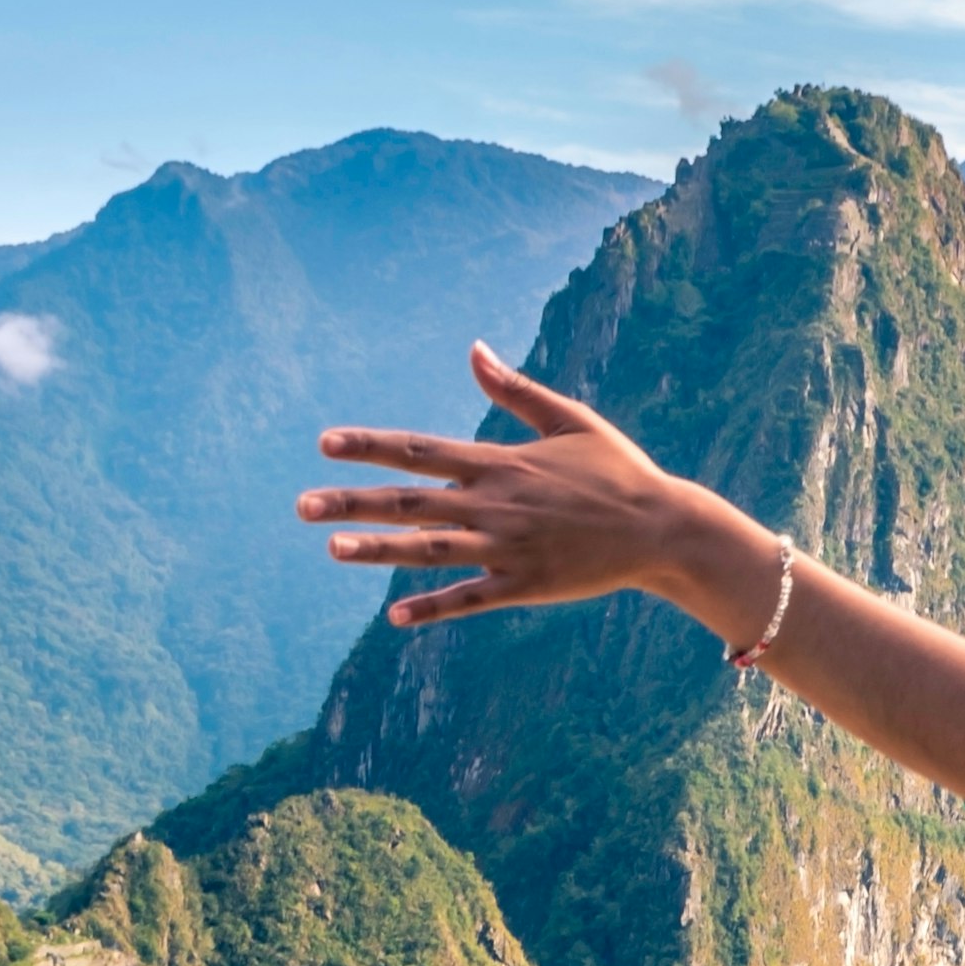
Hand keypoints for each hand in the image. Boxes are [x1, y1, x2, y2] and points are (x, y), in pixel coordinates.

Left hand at [295, 342, 751, 627]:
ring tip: (330, 548)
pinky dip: (433, 606)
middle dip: (351, 501)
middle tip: (300, 505)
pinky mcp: (526, 586)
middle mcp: (496, 504)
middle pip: (409, 502)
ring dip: (377, 550)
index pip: (420, 451)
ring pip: (429, 549)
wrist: (664, 530)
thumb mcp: (570, 420)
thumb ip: (515, 390)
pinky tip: (396, 616)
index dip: (370, 447)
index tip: (325, 444)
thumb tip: (473, 349)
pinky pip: (470, 597)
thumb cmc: (619, 471)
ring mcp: (508, 548)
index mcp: (501, 462)